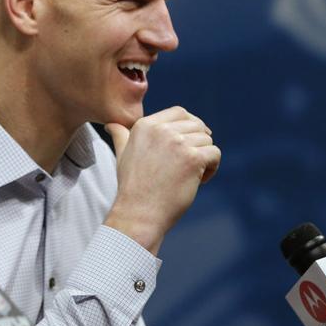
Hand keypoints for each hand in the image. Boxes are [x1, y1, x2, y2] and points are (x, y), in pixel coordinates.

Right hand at [103, 106, 220, 254]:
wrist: (139, 213)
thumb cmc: (132, 187)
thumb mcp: (122, 155)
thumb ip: (121, 136)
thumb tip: (111, 125)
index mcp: (145, 125)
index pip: (179, 112)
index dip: (191, 124)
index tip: (192, 141)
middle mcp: (162, 130)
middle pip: (196, 126)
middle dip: (198, 143)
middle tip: (190, 165)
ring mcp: (178, 143)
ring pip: (206, 141)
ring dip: (204, 158)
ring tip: (192, 176)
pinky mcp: (193, 158)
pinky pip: (214, 154)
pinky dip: (211, 168)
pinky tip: (200, 181)